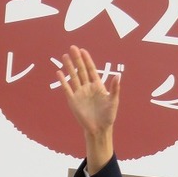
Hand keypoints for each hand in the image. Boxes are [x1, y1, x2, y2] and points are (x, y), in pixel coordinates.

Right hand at [57, 45, 119, 172]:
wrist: (99, 129)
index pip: (91, 70)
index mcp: (97, 86)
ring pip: (73, 77)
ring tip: (64, 56)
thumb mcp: (113, 101)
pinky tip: (59, 72)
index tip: (83, 50)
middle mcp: (87, 87)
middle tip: (72, 47)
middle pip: (81, 71)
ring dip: (69, 67)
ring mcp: (79, 93)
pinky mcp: (73, 101)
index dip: (87, 60)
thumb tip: (118, 76)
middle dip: (77, 60)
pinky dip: (63, 81)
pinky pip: (67, 89)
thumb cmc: (108, 116)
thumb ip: (115, 88)